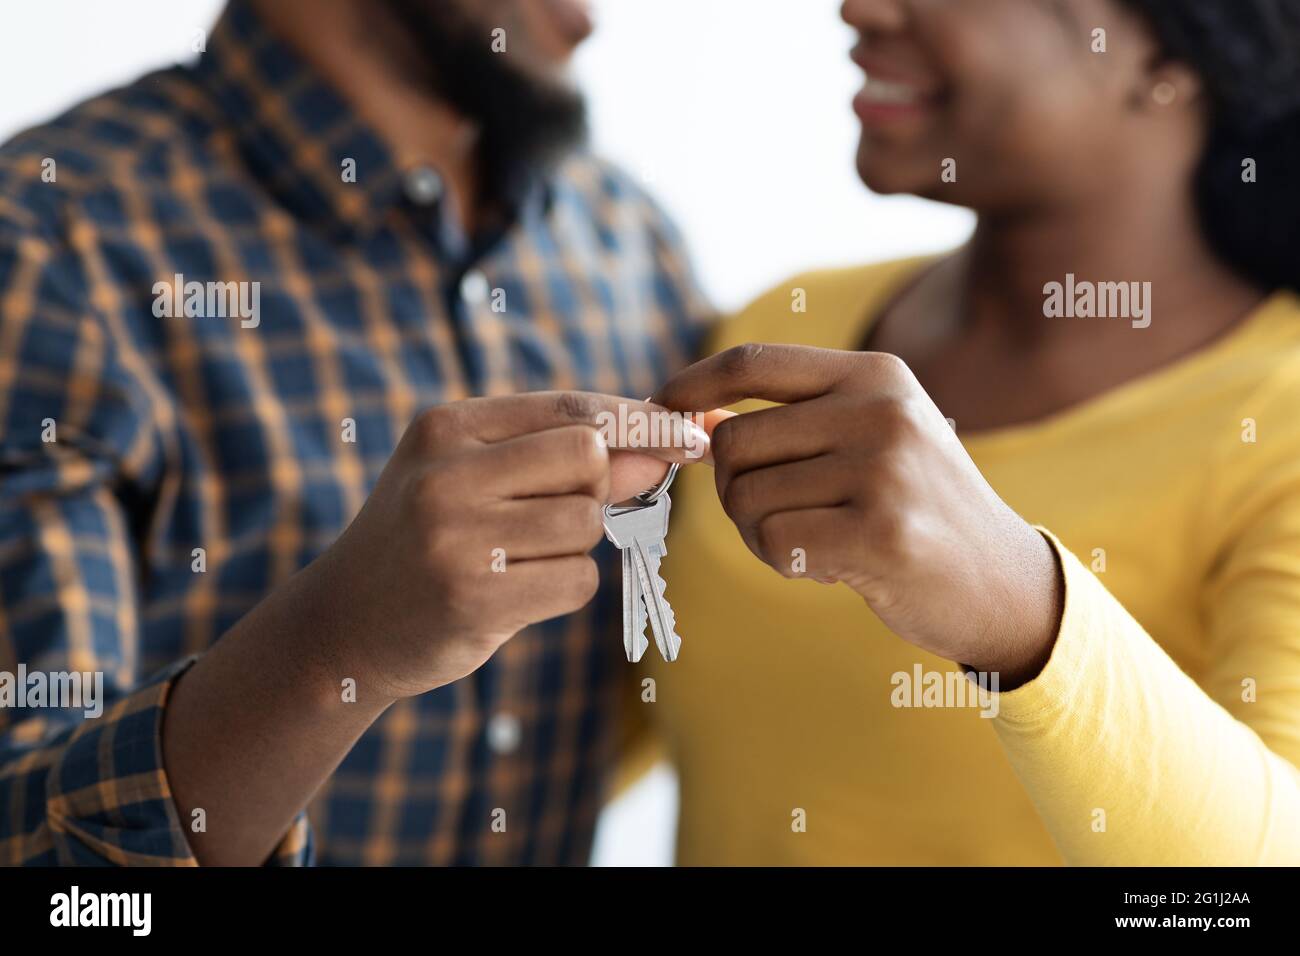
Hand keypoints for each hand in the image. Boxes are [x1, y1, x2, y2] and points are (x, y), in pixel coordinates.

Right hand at [310, 391, 704, 699]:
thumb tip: (664, 448)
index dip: (642, 423)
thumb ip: (561, 458)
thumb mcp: (474, 476)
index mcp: (447, 428)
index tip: (690, 434)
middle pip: (588, 459)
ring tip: (519, 557)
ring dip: (575, 546)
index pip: (571, 409)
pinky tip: (515, 592)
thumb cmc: (427, 538)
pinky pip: (578, 582)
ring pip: (587, 523)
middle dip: (598, 487)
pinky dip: (564, 588)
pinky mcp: (473, 599)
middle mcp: (447, 475)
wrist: (345, 622)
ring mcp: (458, 538)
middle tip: (557, 513)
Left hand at [654, 345, 1062, 685]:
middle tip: (781, 518)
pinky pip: (773, 542)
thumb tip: (696, 419)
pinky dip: (784, 563)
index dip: (693, 385)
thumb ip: (794, 422)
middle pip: (734, 441)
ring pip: (745, 497)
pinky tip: (832, 566)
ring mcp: (884, 469)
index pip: (754, 361)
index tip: (660, 410)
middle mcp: (881, 410)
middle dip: (734, 490)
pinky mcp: (881, 532)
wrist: (1002, 582)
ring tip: (818, 542)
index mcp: (875, 375)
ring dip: (761, 533)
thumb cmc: (919, 509)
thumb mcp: (872, 439)